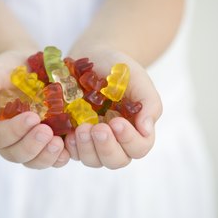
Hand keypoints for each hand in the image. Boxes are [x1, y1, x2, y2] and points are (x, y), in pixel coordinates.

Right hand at [0, 51, 69, 168]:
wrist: (28, 64)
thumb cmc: (5, 69)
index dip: (14, 131)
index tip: (32, 117)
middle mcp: (8, 140)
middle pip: (16, 154)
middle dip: (32, 146)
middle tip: (47, 132)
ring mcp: (28, 142)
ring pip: (33, 161)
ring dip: (46, 156)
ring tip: (58, 143)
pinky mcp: (46, 142)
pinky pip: (51, 158)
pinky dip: (59, 157)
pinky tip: (68, 149)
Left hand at [64, 49, 162, 168]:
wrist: (95, 57)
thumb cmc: (120, 69)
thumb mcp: (138, 80)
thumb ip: (148, 103)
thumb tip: (147, 130)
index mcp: (136, 129)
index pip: (139, 148)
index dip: (129, 140)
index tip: (116, 121)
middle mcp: (116, 140)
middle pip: (116, 160)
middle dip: (106, 148)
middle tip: (97, 128)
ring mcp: (94, 141)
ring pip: (93, 160)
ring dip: (87, 149)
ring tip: (81, 128)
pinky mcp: (76, 137)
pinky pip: (73, 153)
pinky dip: (71, 147)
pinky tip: (68, 134)